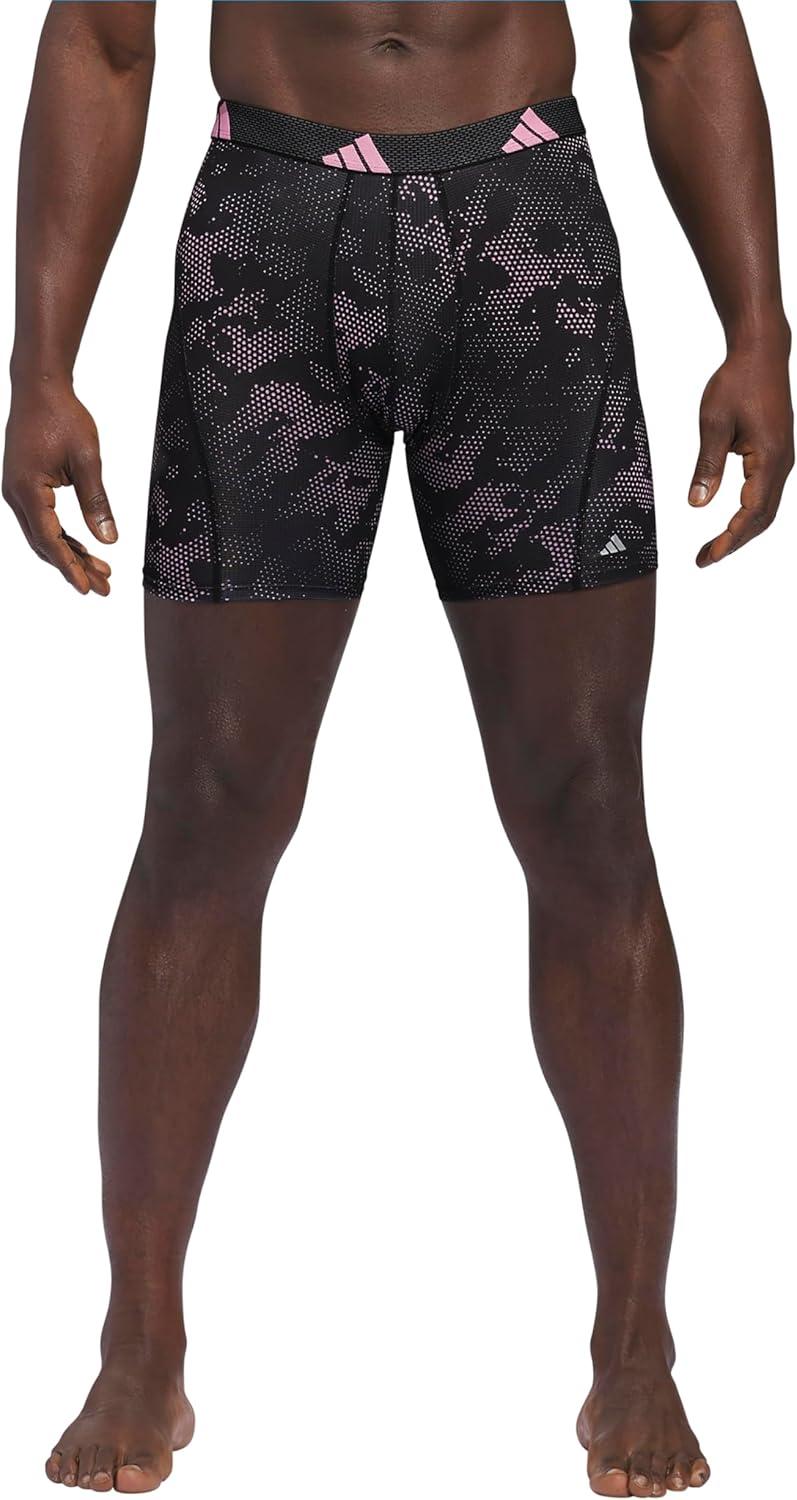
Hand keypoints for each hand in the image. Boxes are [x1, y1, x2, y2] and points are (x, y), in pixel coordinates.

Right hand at [3, 379, 116, 594]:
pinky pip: (41, 520)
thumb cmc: (62, 416)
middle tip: (103, 587)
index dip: (69, 566)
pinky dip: (62, 535)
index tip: (88, 587)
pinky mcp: (23, 487)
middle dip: (74, 567)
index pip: (49, 539)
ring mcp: (16, 491)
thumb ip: (97, 502)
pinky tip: (82, 547)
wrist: (39, 388)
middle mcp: (16, 495)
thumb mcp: (88, 460)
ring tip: (100, 571)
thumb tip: (108, 539)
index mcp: (28, 489)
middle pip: (45, 543)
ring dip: (70, 553)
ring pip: (42, 535)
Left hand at [688, 341, 792, 566]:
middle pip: (762, 518)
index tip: (708, 556)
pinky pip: (766, 493)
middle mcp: (782, 463)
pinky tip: (730, 522)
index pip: (750, 512)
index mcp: (769, 458)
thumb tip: (696, 504)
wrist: (761, 354)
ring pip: (766, 508)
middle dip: (734, 542)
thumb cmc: (737, 382)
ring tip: (714, 547)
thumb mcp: (713, 423)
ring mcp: (783, 460)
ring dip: (742, 531)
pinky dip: (749, 514)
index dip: (730, 539)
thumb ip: (707, 466)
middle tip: (704, 559)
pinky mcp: (777, 455)